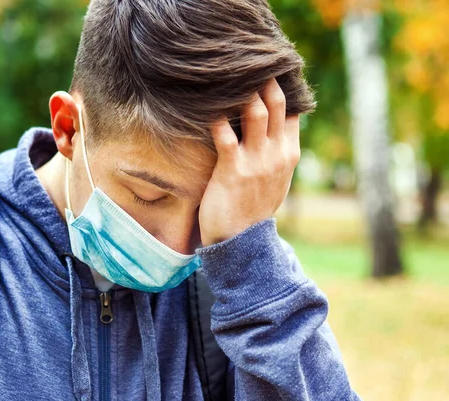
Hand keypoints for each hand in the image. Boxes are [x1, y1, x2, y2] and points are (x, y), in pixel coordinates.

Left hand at [199, 78, 300, 245]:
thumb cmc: (253, 209)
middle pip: (275, 103)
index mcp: (289, 154)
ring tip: (225, 77)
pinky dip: (216, 116)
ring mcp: (257, 160)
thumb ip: (279, 153)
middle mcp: (277, 153)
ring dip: (241, 91)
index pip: (290, 111)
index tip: (264, 73)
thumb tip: (276, 129)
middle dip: (263, 79)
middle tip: (245, 63)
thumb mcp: (277, 181)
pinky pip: (225, 133)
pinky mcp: (232, 169)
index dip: (279, 88)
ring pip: (255, 110)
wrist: (242, 242)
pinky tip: (206, 106)